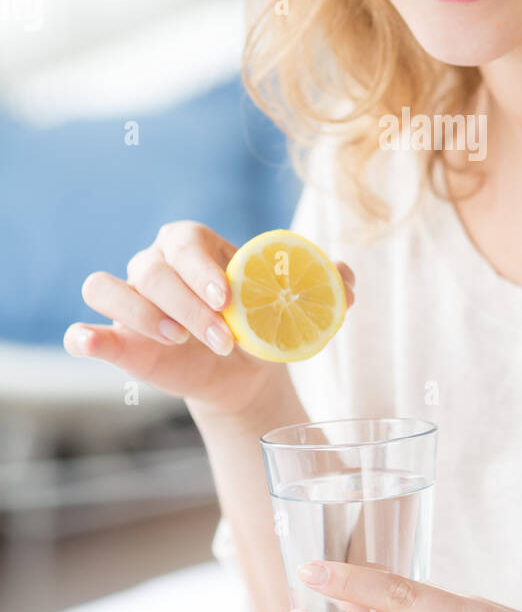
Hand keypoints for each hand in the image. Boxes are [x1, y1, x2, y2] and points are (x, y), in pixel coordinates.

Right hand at [62, 220, 354, 411]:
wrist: (243, 372)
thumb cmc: (262, 323)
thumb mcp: (294, 303)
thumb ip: (324, 284)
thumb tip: (348, 283)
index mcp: (194, 245)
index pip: (182, 239)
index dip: (198, 266)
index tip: (227, 298)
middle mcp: (155, 265)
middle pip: (151, 269)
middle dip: (187, 305)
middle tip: (222, 337)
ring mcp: (130, 302)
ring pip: (107, 287)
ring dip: (139, 314)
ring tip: (178, 341)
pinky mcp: (115, 340)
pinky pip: (82, 329)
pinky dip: (84, 334)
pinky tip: (94, 342)